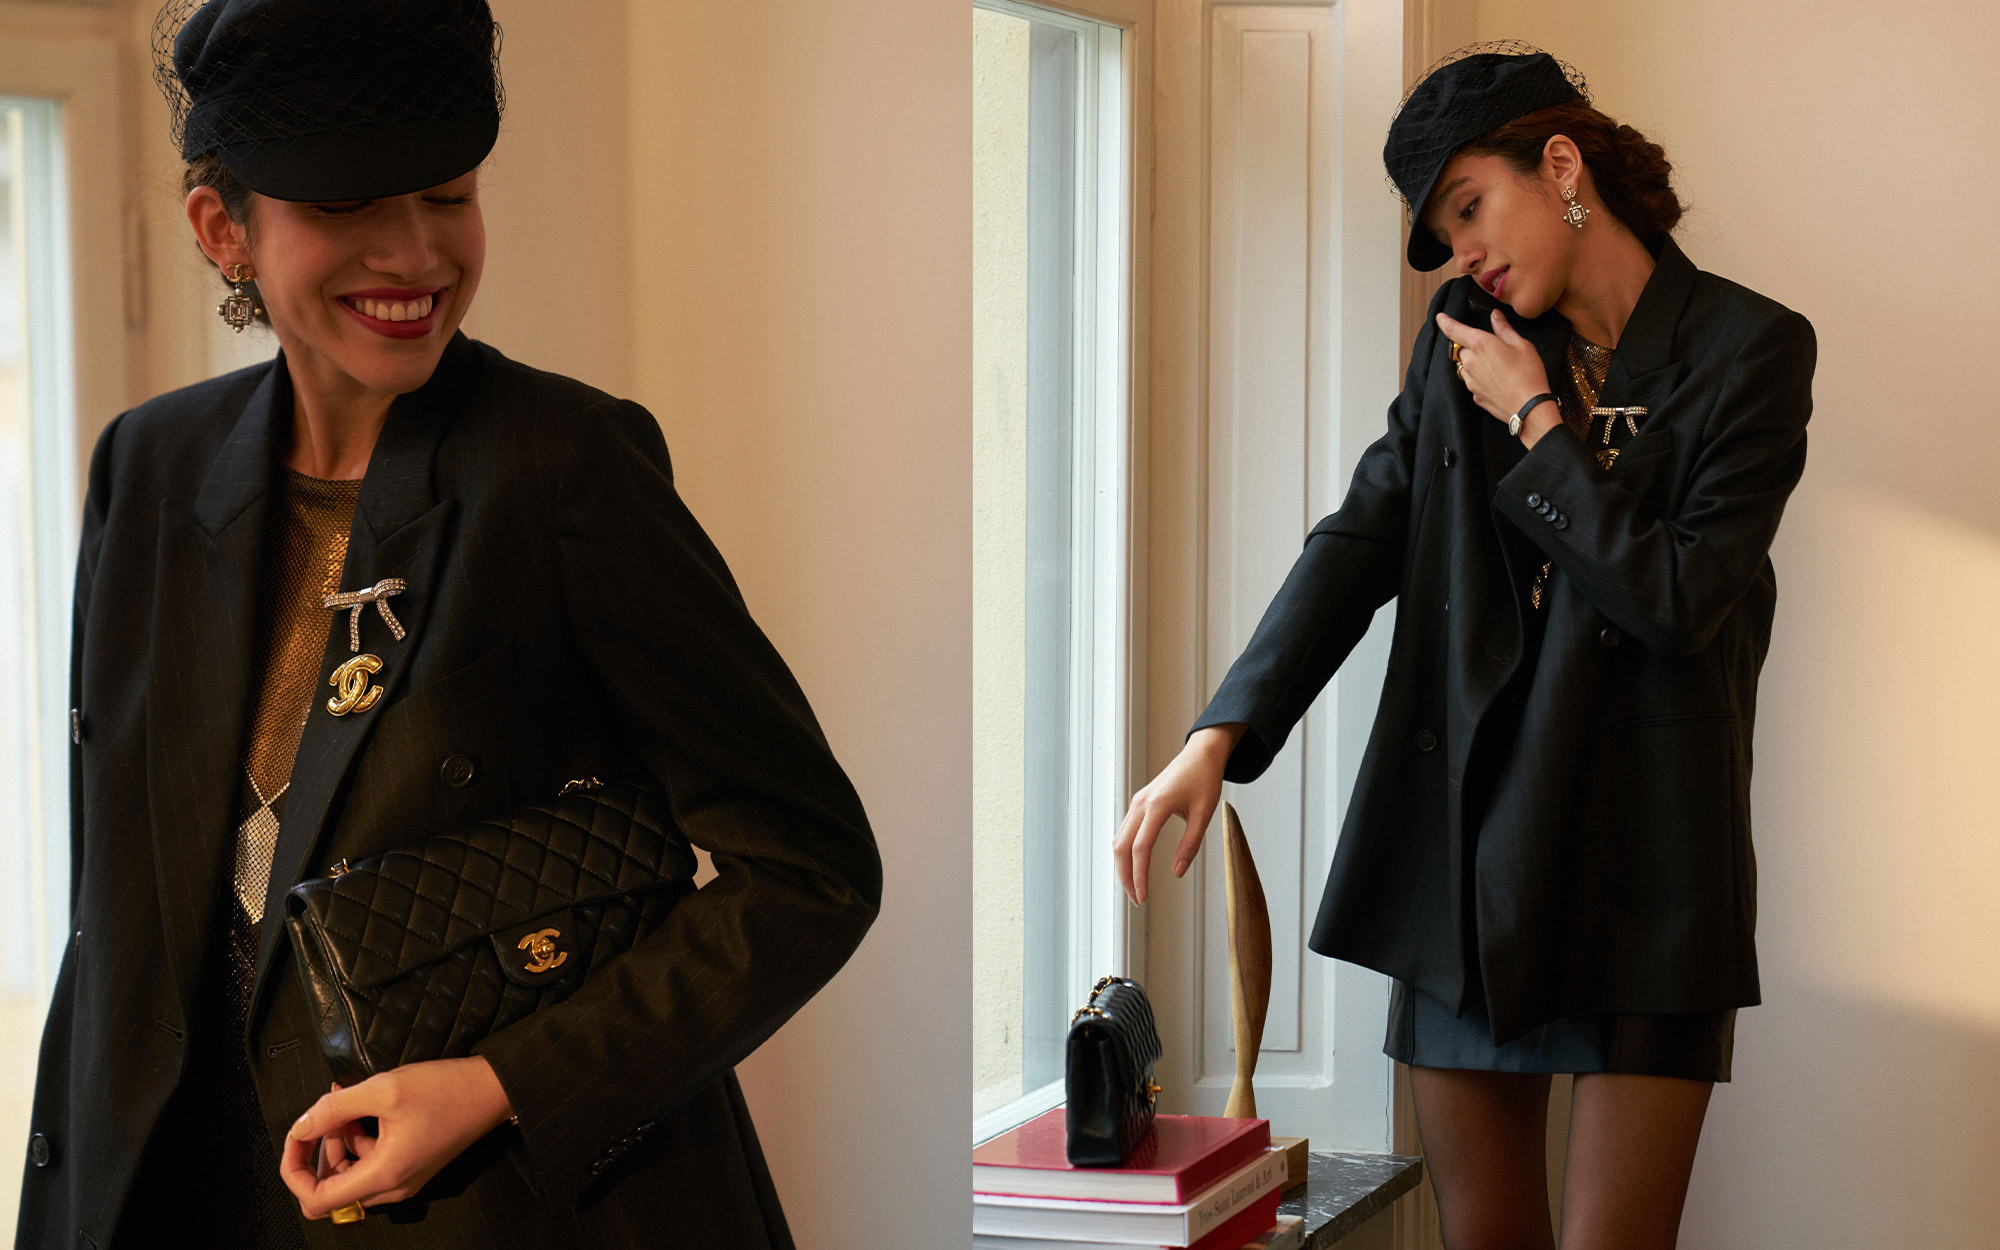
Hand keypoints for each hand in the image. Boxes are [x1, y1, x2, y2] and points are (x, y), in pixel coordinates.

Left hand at [280, 1056, 515, 1219]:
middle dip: (319, 1152)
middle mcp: (391, 1187)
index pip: (315, 1200)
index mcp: (383, 1174)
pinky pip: (370, 1164)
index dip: (294, 1170)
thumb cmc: (445, 1089)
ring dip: (340, 1142)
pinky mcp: (411, 1168)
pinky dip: (360, 1139)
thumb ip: (334, 1108)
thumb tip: (300, 1125)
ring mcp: (403, 1180)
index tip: (296, 1137)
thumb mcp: (384, 1089)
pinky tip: (368, 1108)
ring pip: (349, 1176)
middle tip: (329, 1112)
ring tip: (348, 1102)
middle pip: (329, 1191)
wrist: (493, 1090)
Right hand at [1112, 724, 1245, 904]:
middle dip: (1125, 876)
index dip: (1139, 875)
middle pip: (1121, 846)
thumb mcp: (1204, 814)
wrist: (1201, 753)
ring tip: (1135, 887)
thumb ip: (1190, 845)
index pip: (1140, 848)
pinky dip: (1126, 852)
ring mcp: (1137, 803)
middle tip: (1136, 899)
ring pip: (1119, 840)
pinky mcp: (1139, 803)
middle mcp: (1141, 804)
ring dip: (1123, 865)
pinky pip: (1125, 831)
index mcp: (1157, 805)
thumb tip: (1177, 872)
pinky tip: (1134, 866)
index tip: (1142, 896)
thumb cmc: (1205, 779)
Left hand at [1435, 309, 1561, 445]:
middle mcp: (1471, 362)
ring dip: (1474, 363)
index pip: (1454, 330)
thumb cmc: (1528, 374)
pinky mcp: (1474, 395)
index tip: (1440, 318)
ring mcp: (1471, 381)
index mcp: (1481, 344)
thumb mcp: (1521, 344)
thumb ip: (1504, 329)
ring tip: (1496, 366)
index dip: (1445, 322)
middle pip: (1461, 349)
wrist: (1529, 407)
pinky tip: (1497, 381)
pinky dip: (1480, 378)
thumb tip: (1495, 316)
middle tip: (1491, 349)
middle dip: (1470, 346)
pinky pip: (1472, 382)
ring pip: (1465, 366)